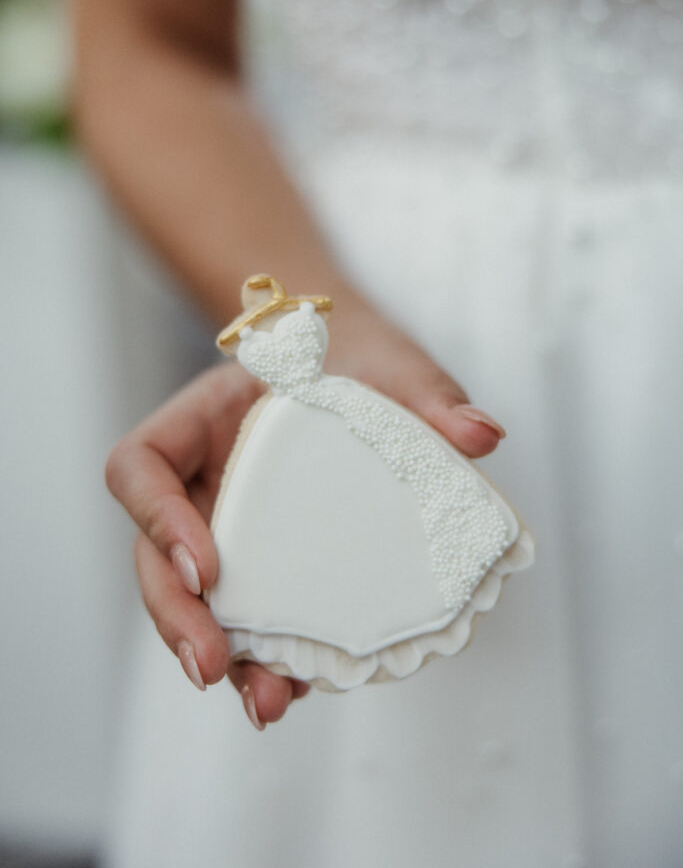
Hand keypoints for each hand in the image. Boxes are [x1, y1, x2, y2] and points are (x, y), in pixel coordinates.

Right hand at [105, 306, 505, 729]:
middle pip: (152, 555)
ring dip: (220, 654)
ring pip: (193, 600)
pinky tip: (292, 690)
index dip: (156, 519)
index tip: (208, 565)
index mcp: (202, 421)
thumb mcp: (391, 367)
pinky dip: (262, 655)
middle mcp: (200, 481)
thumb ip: (429, 395)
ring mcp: (224, 526)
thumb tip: (483, 435)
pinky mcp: (261, 562)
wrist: (362, 376)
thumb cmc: (357, 362)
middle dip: (177, 616)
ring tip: (265, 702)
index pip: (140, 466)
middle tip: (215, 665)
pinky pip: (246, 613)